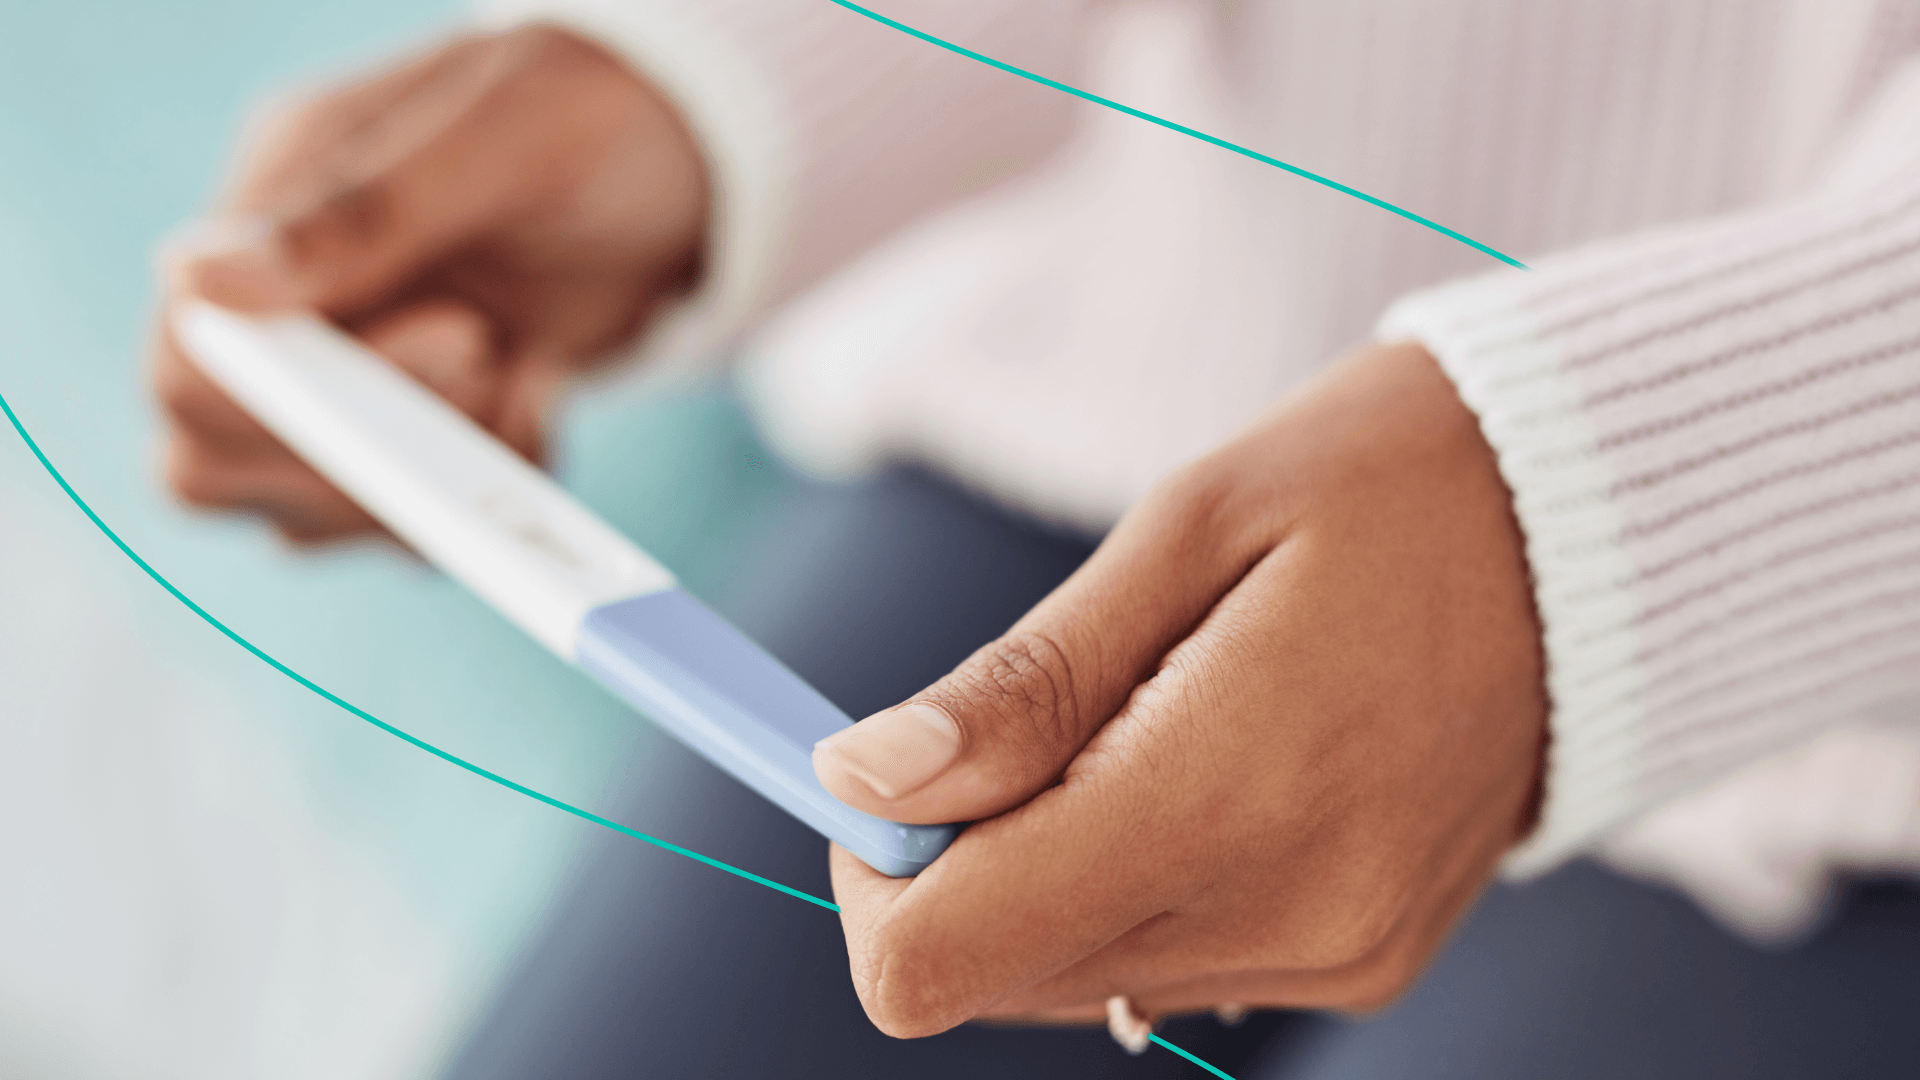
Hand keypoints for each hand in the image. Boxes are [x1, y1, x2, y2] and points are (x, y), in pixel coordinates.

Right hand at [150, 25, 706, 542]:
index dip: (295, 400)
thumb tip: (201, 281)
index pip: (195, 360)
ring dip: (431, 488)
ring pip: (309, 513)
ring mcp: (352, 381)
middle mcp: (292, 306)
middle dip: (359, 460)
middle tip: (493, 360)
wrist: (692, 165)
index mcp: (276, 207)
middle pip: (214, 462)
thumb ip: (364, 214)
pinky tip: (545, 400)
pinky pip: (413, 528)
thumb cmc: (595, 116)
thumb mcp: (502, 139)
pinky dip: (492, 497)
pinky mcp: (424, 434)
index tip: (461, 334)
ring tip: (529, 371)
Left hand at [813, 340, 1547, 1035]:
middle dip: (959, 860)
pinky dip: (1137, 881)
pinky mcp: (1364, 959)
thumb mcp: (1186, 532)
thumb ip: (1020, 688)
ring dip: (1050, 865)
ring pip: (1074, 976)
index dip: (876, 873)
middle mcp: (1284, 918)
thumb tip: (863, 779)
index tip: (903, 764)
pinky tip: (1202, 765)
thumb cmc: (1383, 486)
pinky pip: (1173, 964)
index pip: (940, 959)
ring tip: (1143, 718)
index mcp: (1221, 802)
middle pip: (996, 974)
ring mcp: (1334, 955)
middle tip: (1027, 718)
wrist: (1602, 529)